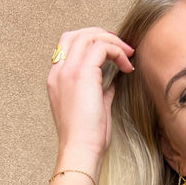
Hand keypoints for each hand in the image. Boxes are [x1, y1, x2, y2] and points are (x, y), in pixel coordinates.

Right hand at [46, 28, 134, 165]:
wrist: (80, 150)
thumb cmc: (88, 138)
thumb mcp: (93, 109)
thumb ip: (100, 91)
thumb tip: (112, 82)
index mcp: (57, 79)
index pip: (68, 45)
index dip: (91, 42)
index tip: (112, 53)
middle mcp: (59, 71)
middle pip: (77, 34)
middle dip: (102, 35)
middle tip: (123, 48)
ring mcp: (68, 71)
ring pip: (88, 36)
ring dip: (112, 41)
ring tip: (128, 55)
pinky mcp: (82, 74)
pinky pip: (101, 47)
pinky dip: (117, 51)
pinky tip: (127, 67)